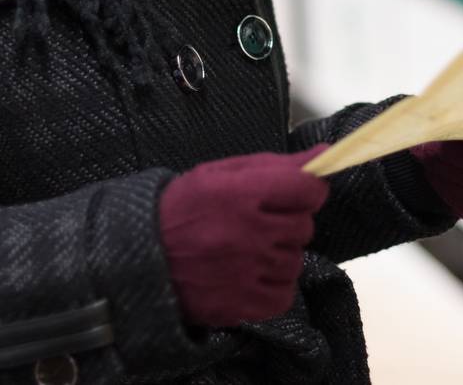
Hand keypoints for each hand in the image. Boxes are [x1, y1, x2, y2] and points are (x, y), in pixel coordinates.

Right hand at [158, 145, 328, 329]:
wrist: (138, 258)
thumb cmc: (183, 209)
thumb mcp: (222, 174)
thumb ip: (276, 165)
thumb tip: (324, 156)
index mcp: (242, 193)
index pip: (308, 189)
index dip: (307, 189)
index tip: (294, 192)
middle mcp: (248, 233)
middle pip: (304, 226)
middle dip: (287, 222)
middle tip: (257, 222)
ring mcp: (246, 273)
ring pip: (296, 261)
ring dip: (279, 255)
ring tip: (247, 250)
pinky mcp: (241, 306)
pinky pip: (284, 295)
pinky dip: (273, 286)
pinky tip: (250, 275)